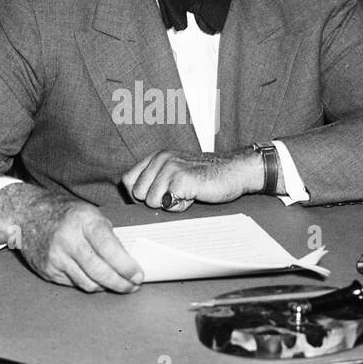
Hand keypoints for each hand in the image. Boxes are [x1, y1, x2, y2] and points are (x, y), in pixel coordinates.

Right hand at [7, 188, 142, 292]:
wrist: (27, 214)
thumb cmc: (65, 213)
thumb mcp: (90, 214)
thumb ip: (108, 237)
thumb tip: (128, 262)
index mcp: (84, 221)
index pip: (109, 249)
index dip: (126, 266)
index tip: (138, 275)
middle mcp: (68, 239)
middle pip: (99, 272)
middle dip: (120, 283)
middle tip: (133, 286)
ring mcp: (55, 257)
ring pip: (88, 283)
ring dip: (106, 287)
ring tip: (117, 284)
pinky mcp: (47, 270)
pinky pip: (74, 284)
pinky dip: (88, 283)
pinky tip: (96, 279)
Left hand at [122, 149, 262, 210]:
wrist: (234, 171)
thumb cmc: (206, 177)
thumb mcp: (175, 173)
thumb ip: (155, 181)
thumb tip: (134, 199)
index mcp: (156, 156)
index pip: (128, 180)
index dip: (139, 195)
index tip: (158, 198)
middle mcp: (161, 158)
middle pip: (137, 193)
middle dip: (156, 201)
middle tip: (177, 194)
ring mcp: (170, 167)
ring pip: (151, 201)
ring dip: (169, 204)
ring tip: (187, 194)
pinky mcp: (181, 179)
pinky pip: (168, 204)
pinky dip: (181, 207)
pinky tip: (193, 196)